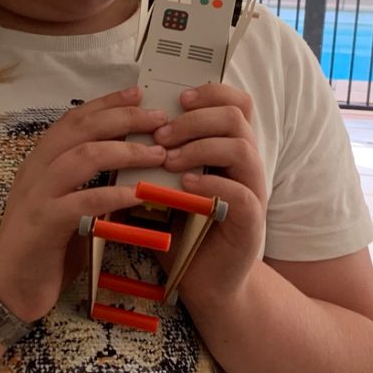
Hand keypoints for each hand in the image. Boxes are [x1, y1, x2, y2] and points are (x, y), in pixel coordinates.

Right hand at [0, 88, 170, 321]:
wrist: (10, 287)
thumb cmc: (46, 247)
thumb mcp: (69, 206)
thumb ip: (90, 182)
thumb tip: (131, 160)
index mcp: (41, 162)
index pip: (74, 120)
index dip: (106, 104)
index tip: (138, 94)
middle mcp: (36, 171)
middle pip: (80, 130)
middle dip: (122, 119)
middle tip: (158, 119)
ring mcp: (37, 196)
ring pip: (81, 158)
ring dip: (124, 151)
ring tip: (157, 153)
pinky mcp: (42, 224)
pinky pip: (81, 202)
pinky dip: (112, 195)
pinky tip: (138, 194)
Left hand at [154, 82, 266, 309]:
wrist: (204, 281)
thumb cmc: (183, 230)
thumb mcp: (163, 186)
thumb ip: (154, 159)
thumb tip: (119, 129)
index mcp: (228, 149)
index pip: (235, 102)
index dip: (209, 92)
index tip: (176, 99)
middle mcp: (246, 165)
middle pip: (238, 116)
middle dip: (195, 118)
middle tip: (162, 134)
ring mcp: (253, 191)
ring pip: (242, 148)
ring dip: (200, 147)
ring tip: (168, 160)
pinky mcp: (251, 221)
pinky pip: (241, 193)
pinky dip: (210, 185)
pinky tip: (183, 187)